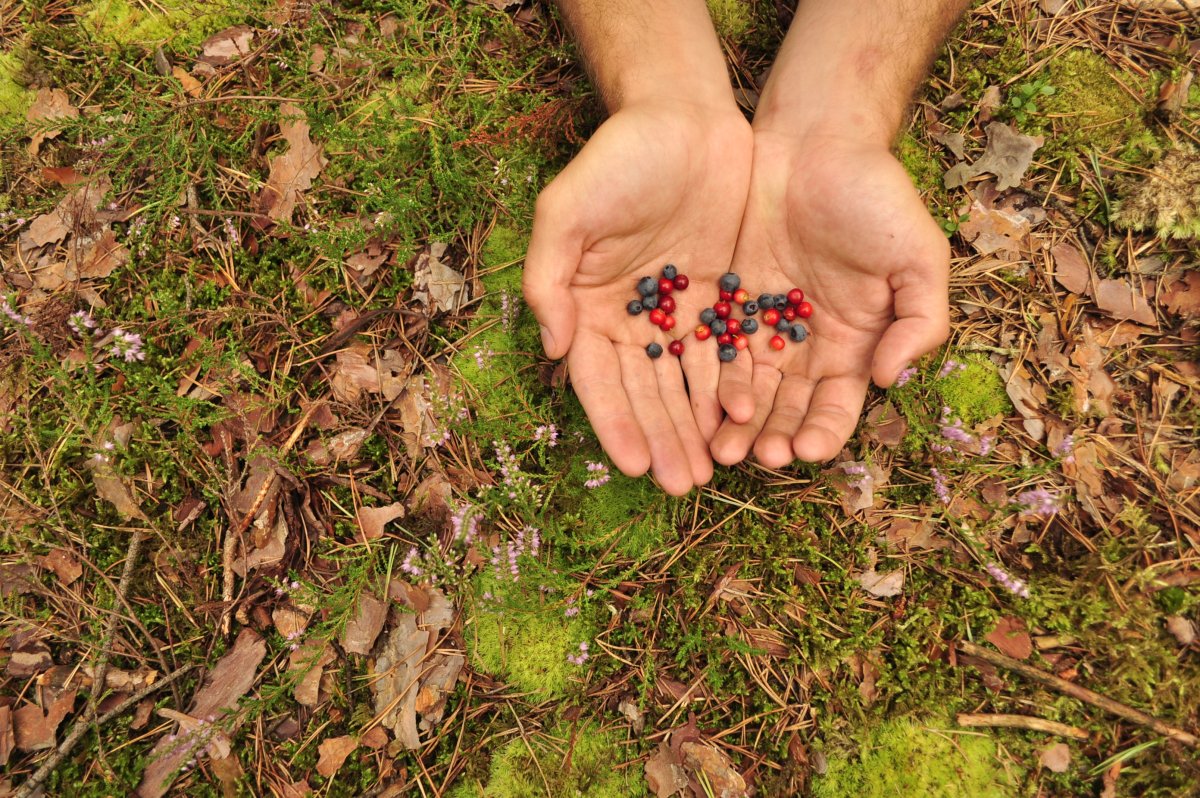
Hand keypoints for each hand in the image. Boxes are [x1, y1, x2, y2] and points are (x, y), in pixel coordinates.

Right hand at [524, 101, 752, 493]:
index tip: (631, 465)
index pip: (599, 380)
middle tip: (679, 486)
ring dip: (694, 431)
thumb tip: (555, 348)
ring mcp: (675, 315)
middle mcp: (629, 321)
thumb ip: (549, 278)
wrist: (685, 119)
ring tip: (709, 474)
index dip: (615, 422)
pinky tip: (740, 427)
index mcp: (586, 308)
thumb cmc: (617, 160)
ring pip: (685, 385)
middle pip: (645, 393)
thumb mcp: (568, 210)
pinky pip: (724, 357)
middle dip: (660, 440)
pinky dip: (728, 392)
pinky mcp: (718, 303)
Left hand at [708, 130, 950, 466]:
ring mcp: (763, 326)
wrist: (815, 141)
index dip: (823, 431)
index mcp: (855, 343)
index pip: (837, 404)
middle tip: (756, 458)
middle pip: (787, 407)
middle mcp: (807, 346)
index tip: (805, 449)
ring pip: (746, 389)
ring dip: (736, 422)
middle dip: (773, 436)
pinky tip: (693, 404)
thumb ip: (918, 320)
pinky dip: (705, 380)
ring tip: (721, 448)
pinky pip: (713, 350)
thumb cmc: (875, 196)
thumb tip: (888, 378)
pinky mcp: (726, 303)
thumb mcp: (917, 256)